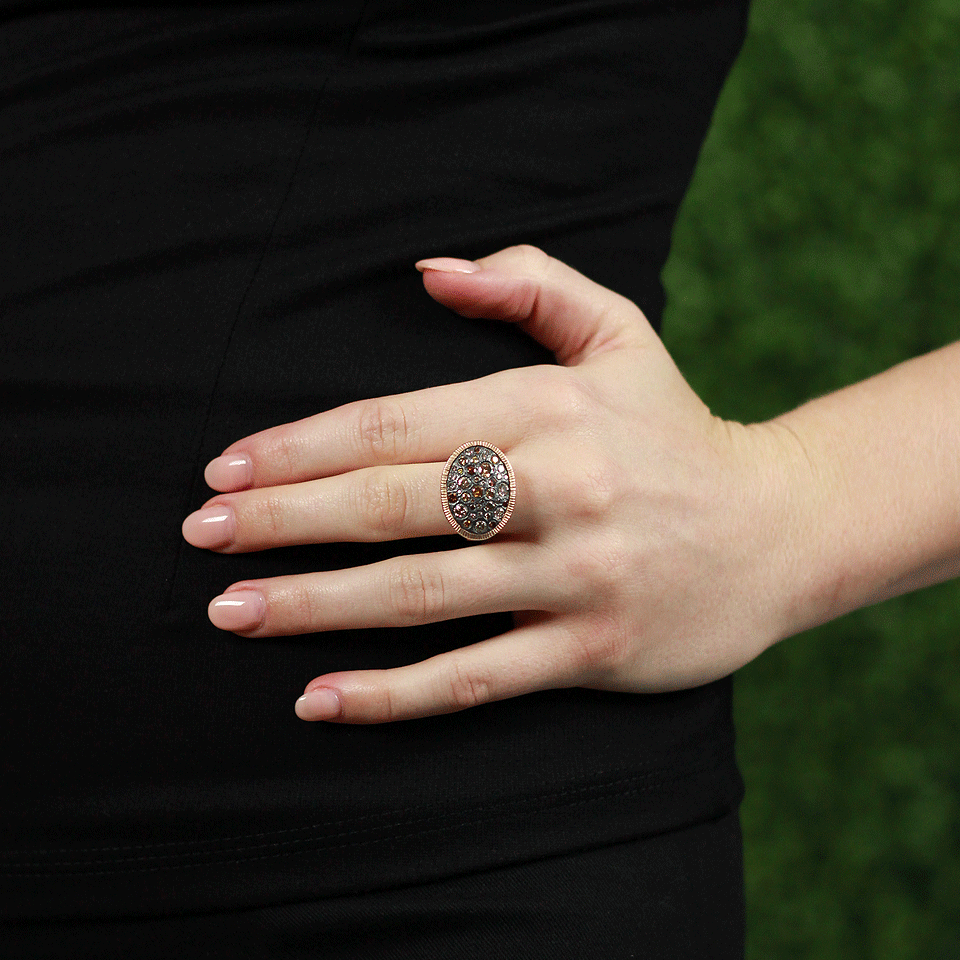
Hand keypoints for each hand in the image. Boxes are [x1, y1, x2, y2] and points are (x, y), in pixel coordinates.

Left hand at [182, 245, 790, 722]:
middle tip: (201, 535)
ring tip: (230, 611)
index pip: (397, 424)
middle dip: (282, 520)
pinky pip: (476, 677)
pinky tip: (320, 699)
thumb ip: (529, 282)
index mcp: (549, 408)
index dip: (302, 446)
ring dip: (314, 605)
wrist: (779, 529)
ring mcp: (574, 576)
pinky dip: (393, 694)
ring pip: (420, 594)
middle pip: (392, 506)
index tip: (227, 465)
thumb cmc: (677, 430)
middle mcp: (558, 488)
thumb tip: (429, 271)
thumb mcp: (619, 332)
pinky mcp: (592, 649)